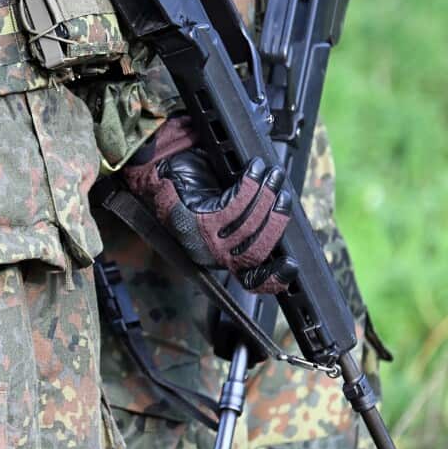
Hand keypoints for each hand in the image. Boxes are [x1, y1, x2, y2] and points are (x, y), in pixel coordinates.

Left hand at [123, 118, 296, 293]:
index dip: (274, 277)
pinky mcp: (191, 221)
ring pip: (247, 225)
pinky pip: (232, 208)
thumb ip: (250, 217)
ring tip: (272, 173)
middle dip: (277, 219)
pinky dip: (248, 186)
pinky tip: (253, 169)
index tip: (292, 264)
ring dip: (266, 195)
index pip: (251, 280)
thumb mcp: (225, 206)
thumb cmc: (193, 185)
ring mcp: (199, 241)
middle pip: (256, 251)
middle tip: (284, 192)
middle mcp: (209, 256)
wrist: (157, 167)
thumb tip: (281, 210)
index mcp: (220, 257)